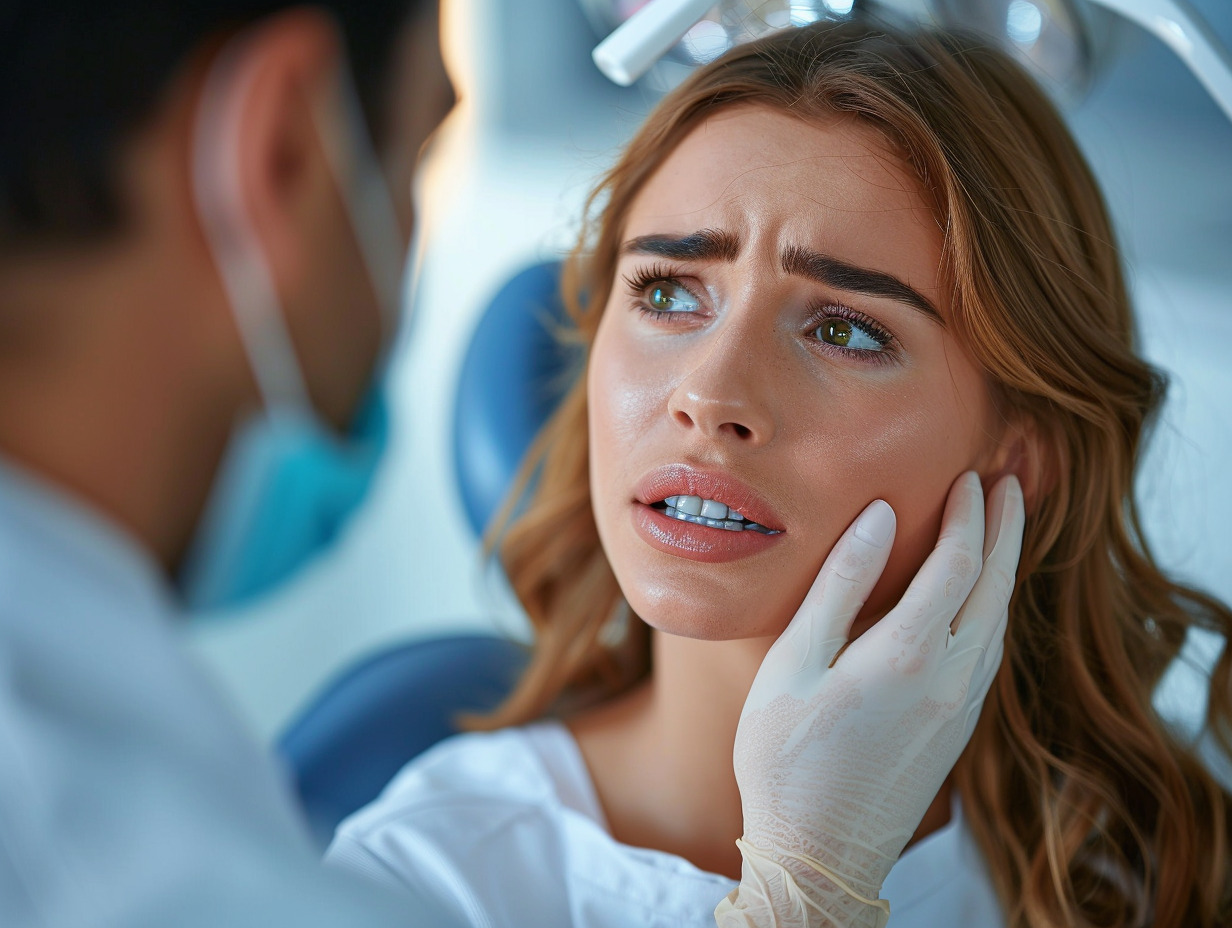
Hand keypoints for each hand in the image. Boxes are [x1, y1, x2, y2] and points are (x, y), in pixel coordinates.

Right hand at [716, 471, 1025, 927]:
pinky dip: (993, 610)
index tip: (967, 474)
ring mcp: (960, 707)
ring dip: (1005, 569)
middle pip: (995, 585)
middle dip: (1006, 529)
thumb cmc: (786, 757)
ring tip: (1003, 531)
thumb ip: (840, 586)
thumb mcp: (794, 663)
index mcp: (909, 652)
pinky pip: (990, 652)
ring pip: (999, 621)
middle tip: (1010, 483)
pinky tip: (980, 604)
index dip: (967, 513)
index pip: (958, 561)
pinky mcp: (957, 730)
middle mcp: (951, 676)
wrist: (819, 853)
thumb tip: (881, 517)